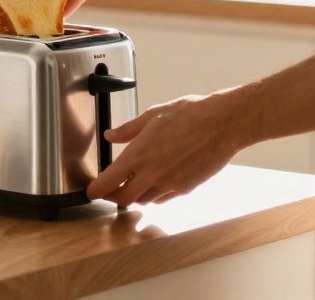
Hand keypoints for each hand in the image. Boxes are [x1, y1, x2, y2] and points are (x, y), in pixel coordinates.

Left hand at [86, 92, 246, 205]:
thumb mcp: (154, 114)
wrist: (223, 124)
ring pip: (143, 200)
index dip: (95, 190)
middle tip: (110, 189)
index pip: (108, 182)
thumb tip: (111, 135)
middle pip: (123, 199)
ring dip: (134, 195)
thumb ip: (129, 129)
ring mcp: (170, 183)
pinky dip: (154, 195)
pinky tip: (155, 183)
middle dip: (113, 196)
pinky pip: (162, 198)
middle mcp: (152, 173)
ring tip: (132, 183)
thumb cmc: (191, 114)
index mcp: (139, 154)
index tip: (90, 191)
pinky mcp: (185, 188)